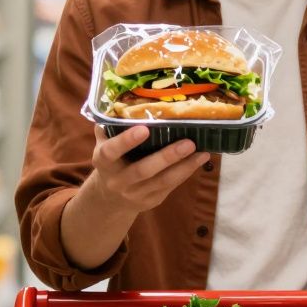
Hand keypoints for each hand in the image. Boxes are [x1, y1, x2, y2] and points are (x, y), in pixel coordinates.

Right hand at [62, 125, 209, 271]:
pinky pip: (171, 185)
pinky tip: (199, 159)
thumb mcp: (104, 145)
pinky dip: (186, 171)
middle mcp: (118, 180)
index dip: (126, 141)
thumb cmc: (112, 161)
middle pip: (143, 170)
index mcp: (104, 162)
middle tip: (188, 143)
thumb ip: (110, 128)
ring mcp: (136, 193)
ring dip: (185, 166)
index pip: (112, 152)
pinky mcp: (152, 200)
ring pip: (162, 181)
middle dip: (167, 157)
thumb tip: (124, 105)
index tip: (145, 128)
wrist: (110, 199)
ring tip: (202, 152)